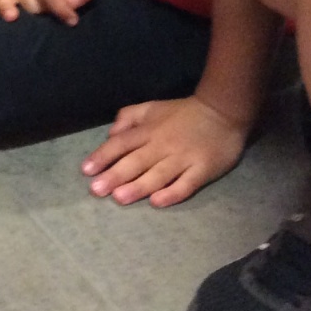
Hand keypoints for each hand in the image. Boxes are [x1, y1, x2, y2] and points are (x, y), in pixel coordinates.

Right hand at [0, 0, 98, 24]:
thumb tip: (71, 2)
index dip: (61, 8)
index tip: (72, 20)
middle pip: (36, 1)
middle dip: (50, 13)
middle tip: (61, 14)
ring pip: (24, 7)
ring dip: (37, 16)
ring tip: (47, 12)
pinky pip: (2, 1)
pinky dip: (5, 10)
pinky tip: (12, 18)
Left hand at [81, 94, 246, 207]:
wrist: (223, 112)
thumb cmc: (182, 113)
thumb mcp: (152, 107)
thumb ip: (129, 117)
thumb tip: (110, 134)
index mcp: (149, 130)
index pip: (121, 143)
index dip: (103, 156)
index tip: (86, 171)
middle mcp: (163, 145)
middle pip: (136, 161)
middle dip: (115, 175)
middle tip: (96, 190)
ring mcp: (183, 158)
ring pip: (158, 175)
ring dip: (138, 187)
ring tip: (120, 198)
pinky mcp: (203, 170)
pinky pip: (186, 184)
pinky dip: (172, 193)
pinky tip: (157, 202)